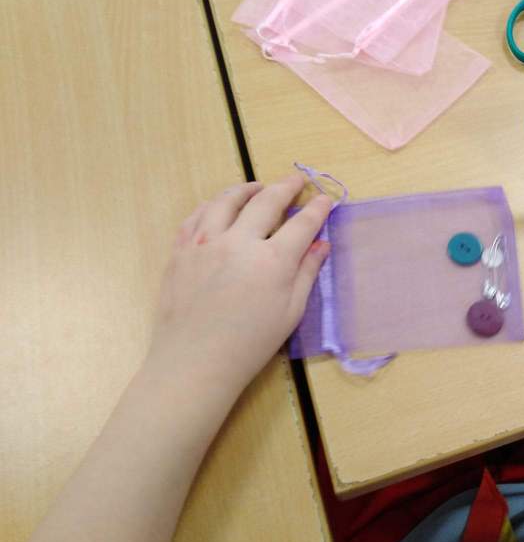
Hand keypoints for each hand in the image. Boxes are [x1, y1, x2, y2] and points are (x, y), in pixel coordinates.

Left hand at [144, 174, 331, 398]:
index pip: (301, 224)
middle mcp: (238, 242)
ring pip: (227, 201)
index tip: (325, 198)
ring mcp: (205, 243)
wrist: (194, 362)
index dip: (317, 209)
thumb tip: (322, 245)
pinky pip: (196, 216)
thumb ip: (306, 273)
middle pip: (266, 202)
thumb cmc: (250, 344)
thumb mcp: (290, 312)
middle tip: (296, 179)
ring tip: (257, 187)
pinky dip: (212, 205)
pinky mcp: (181, 251)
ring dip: (246, 189)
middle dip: (285, 187)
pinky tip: (220, 206)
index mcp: (272, 261)